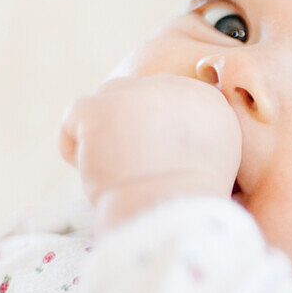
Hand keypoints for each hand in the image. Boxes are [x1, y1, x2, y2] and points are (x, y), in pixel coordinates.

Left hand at [59, 74, 241, 233]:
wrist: (170, 208)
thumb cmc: (192, 197)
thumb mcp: (218, 156)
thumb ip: (199, 132)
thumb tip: (170, 130)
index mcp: (206, 97)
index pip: (171, 100)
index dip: (160, 132)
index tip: (161, 163)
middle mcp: (171, 84)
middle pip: (137, 96)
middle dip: (131, 128)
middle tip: (137, 168)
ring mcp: (132, 91)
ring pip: (105, 102)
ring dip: (105, 134)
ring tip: (118, 171)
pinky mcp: (96, 107)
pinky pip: (73, 120)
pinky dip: (77, 149)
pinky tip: (97, 172)